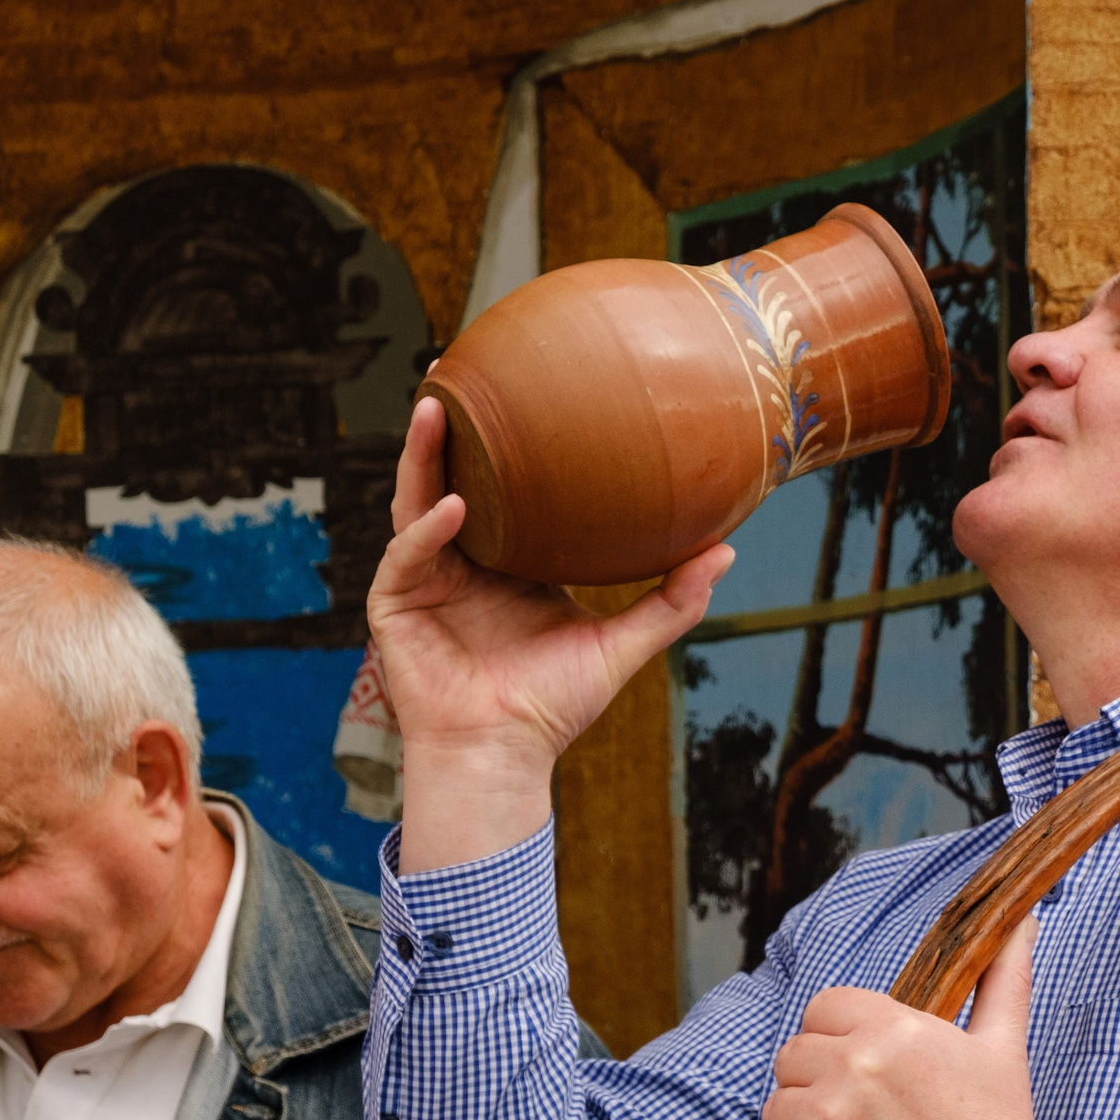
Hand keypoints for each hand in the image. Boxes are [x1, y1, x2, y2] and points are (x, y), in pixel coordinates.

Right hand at [369, 395, 733, 870]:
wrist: (505, 754)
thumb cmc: (554, 705)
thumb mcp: (622, 644)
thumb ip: (671, 600)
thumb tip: (725, 549)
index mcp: (505, 562)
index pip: (500, 489)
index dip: (503, 442)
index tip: (523, 389)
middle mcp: (461, 561)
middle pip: (448, 477)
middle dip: (448, 427)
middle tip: (457, 366)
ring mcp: (423, 580)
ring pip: (415, 500)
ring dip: (422, 454)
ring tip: (438, 407)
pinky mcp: (394, 606)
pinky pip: (406, 554)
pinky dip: (428, 529)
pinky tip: (453, 505)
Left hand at [756, 921, 1052, 1119]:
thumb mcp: (1004, 1052)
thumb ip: (1003, 980)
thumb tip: (1023, 923)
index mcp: (894, 1031)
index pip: (824, 1008)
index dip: (837, 1038)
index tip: (860, 1071)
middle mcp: (852, 1070)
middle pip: (792, 1057)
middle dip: (816, 1085)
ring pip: (774, 1110)